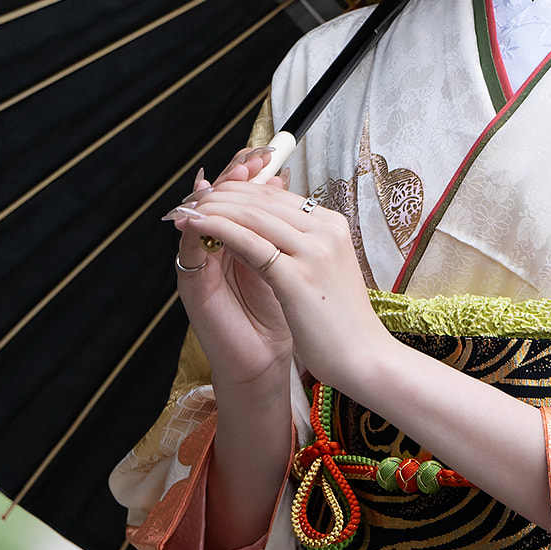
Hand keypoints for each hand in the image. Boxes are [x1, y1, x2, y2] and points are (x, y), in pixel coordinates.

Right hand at [170, 148, 293, 388]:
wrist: (272, 356)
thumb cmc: (283, 310)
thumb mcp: (288, 259)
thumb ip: (280, 224)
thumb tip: (281, 177)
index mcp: (243, 236)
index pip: (240, 193)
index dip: (249, 170)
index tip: (268, 153)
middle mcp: (220, 245)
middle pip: (217, 199)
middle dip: (232, 176)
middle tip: (250, 160)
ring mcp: (203, 263)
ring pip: (200, 218)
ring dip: (213, 196)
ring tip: (231, 177)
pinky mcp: (193, 285)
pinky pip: (189, 252)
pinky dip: (195, 231)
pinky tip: (205, 215)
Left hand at [170, 171, 395, 391]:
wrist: (363, 358)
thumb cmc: (340, 321)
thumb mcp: (321, 271)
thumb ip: (297, 246)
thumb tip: (257, 227)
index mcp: (333, 226)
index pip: (278, 196)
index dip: (240, 191)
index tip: (212, 194)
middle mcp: (326, 230)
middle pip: (264, 199)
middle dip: (222, 195)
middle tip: (193, 198)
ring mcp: (314, 250)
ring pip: (253, 215)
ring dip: (214, 209)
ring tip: (187, 210)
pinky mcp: (298, 276)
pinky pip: (249, 243)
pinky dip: (218, 230)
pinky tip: (196, 227)